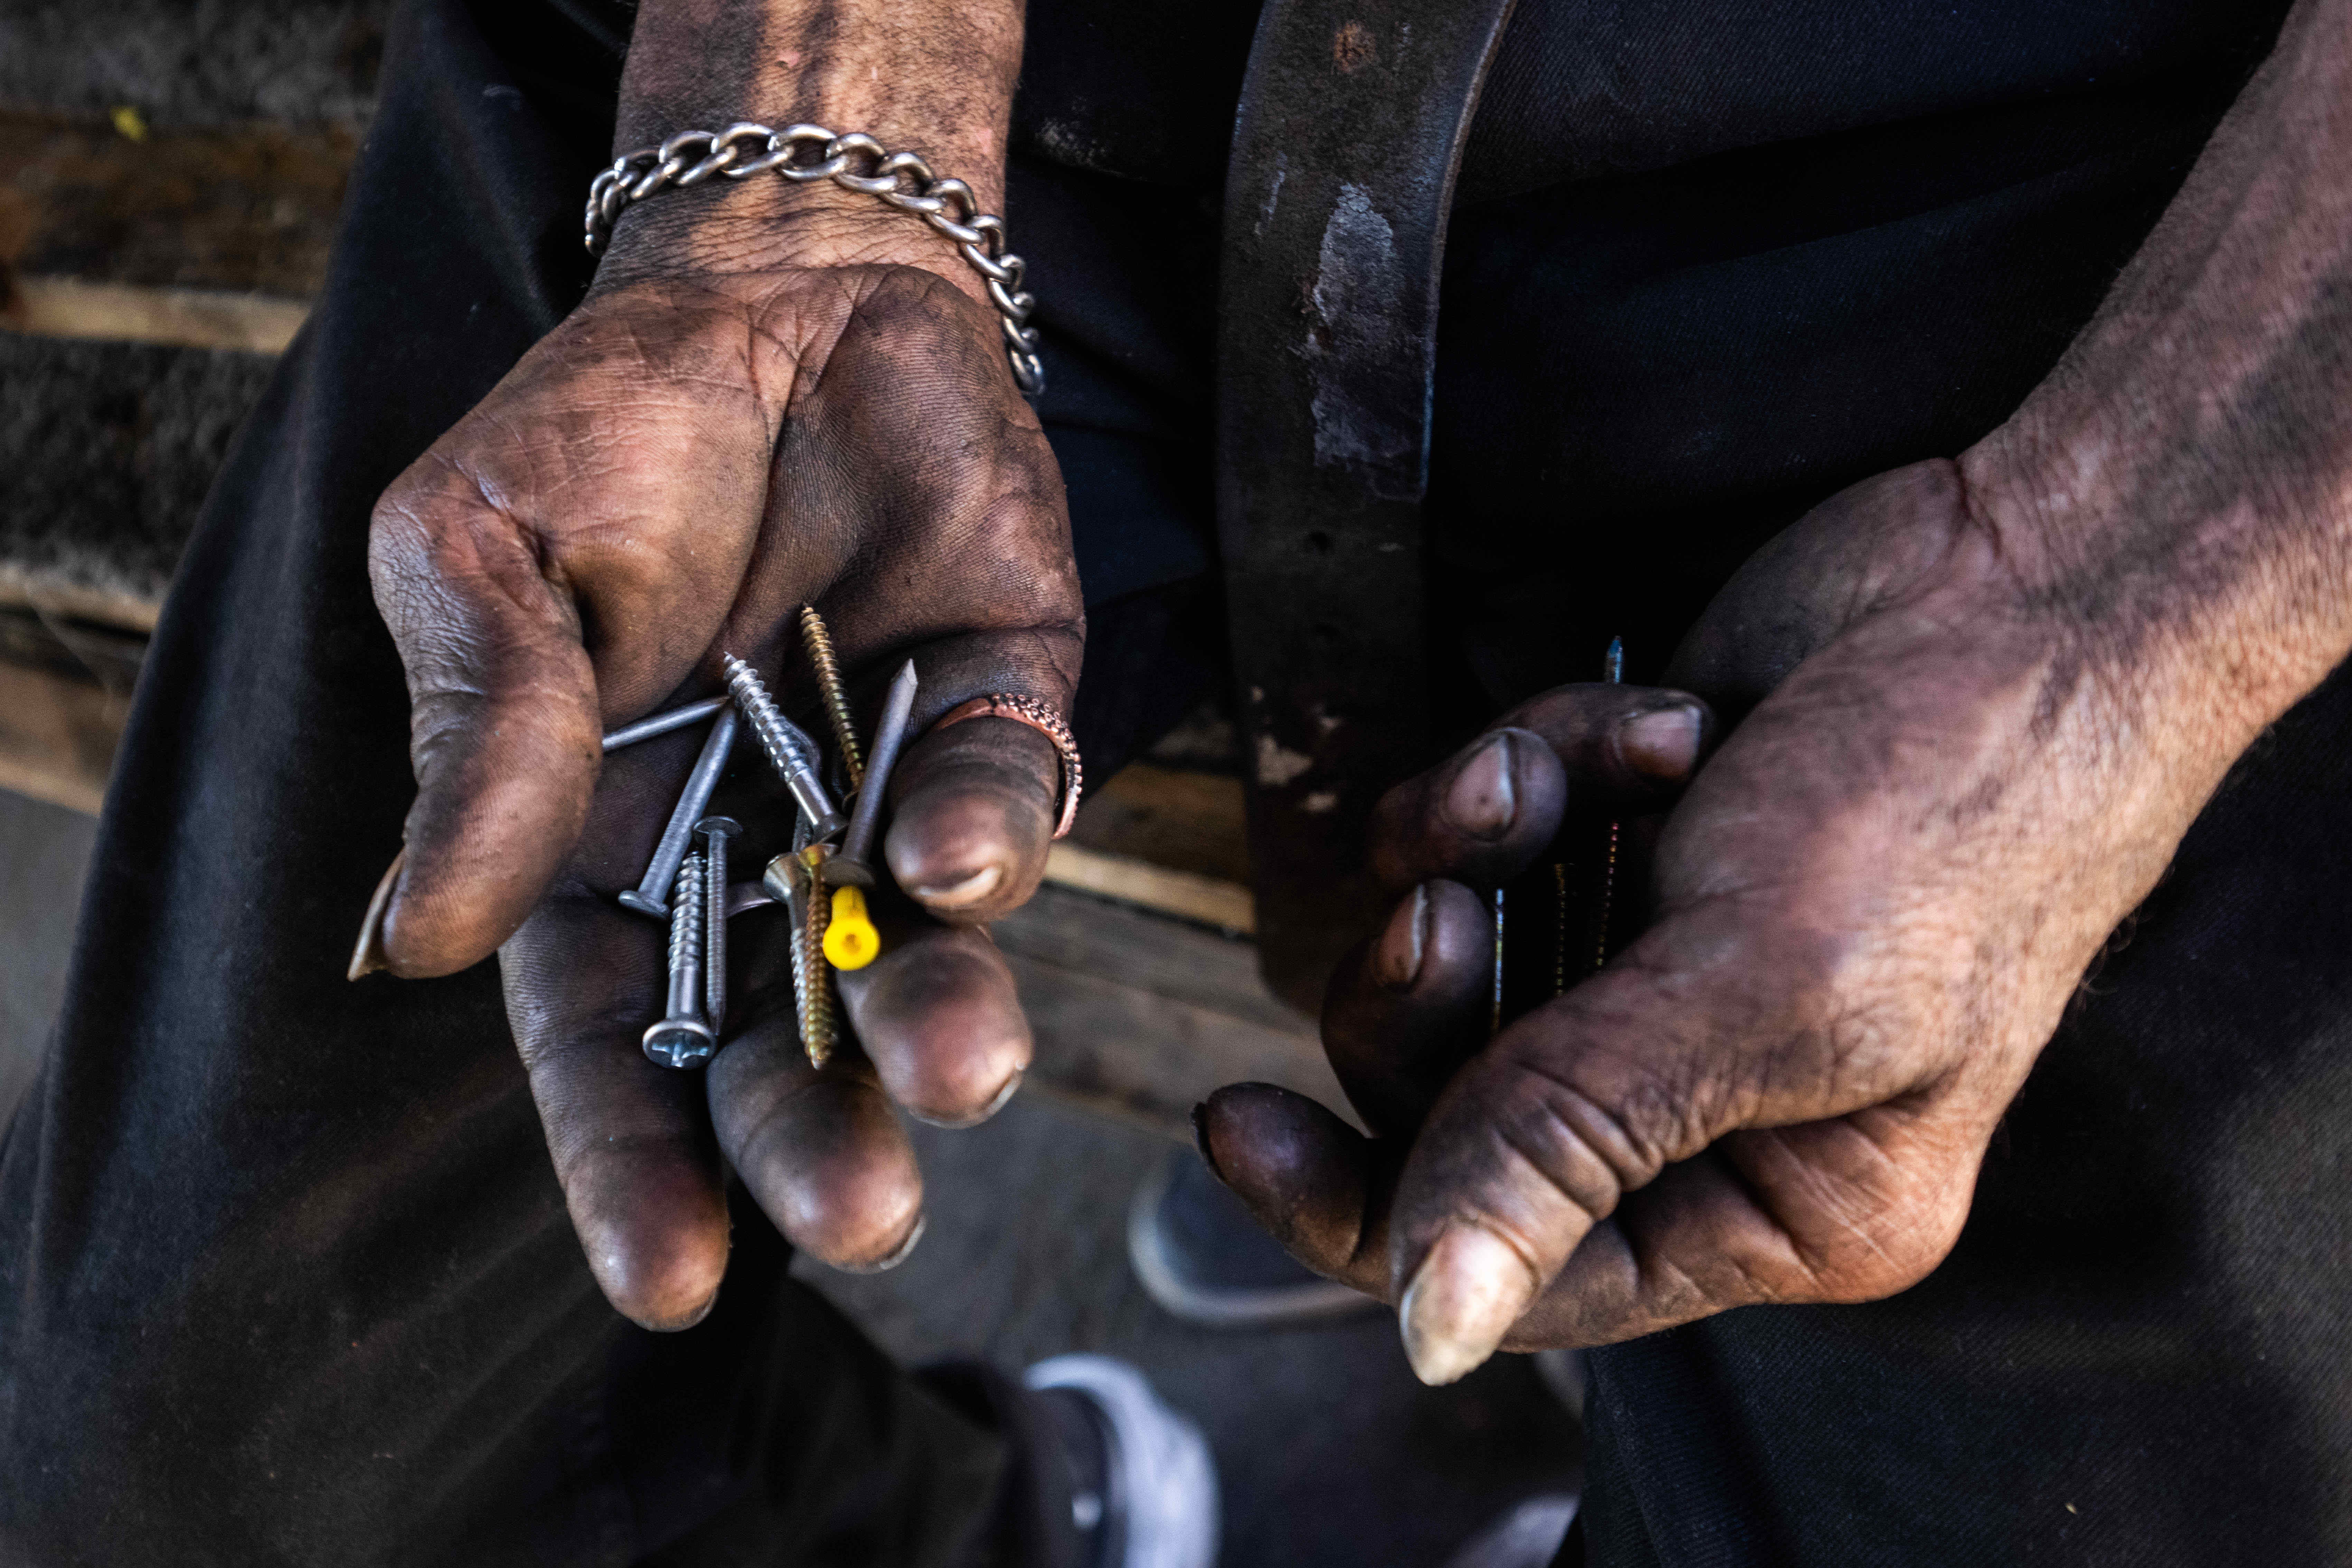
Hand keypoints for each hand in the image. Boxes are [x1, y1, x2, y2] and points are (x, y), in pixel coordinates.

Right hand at [360, 193, 1078, 1327]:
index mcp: (608, 853)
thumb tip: (420, 940)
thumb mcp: (478, 559)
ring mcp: (888, 786)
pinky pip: (1006, 791)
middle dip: (818, 1135)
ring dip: (937, 1019)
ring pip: (922, 948)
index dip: (635, 1167)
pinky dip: (983, 833)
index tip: (669, 1280)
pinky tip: (946, 860)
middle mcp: (762, 851)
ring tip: (951, 1073)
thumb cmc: (596, 433)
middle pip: (787, 1037)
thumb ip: (478, 741)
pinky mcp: (1006, 701)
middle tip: (858, 1216)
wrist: (766, 294)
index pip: (616, 1045)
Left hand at [1200, 451, 2279, 1381]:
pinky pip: (1488, 832)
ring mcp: (1655, 967)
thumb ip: (1571, 1147)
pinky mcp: (1617, 844)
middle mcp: (1707, 1105)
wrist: (2022, 588)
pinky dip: (1545, 760)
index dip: (1362, 1214)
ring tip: (1560, 774)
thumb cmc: (1954, 806)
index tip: (1233, 1124)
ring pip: (1449, 954)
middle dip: (1424, 991)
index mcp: (1776, 1200)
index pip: (1517, 1266)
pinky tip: (1659, 722)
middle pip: (1451, 1104)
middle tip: (1447, 896)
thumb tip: (1431, 1334)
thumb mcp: (1760, 994)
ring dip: (1482, 847)